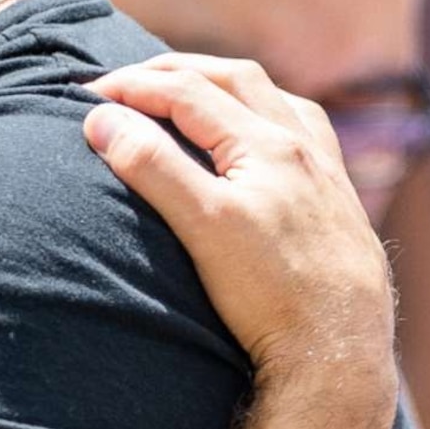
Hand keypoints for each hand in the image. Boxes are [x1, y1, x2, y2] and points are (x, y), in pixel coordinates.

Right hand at [85, 53, 394, 397]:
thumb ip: (153, 166)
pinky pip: (306, 135)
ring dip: (227, 88)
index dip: (134, 87)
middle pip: (235, 81)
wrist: (340, 356)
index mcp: (268, 144)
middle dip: (178, 72)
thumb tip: (103, 119)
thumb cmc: (273, 296)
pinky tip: (263, 139)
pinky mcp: (340, 206)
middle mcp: (304, 148)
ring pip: (275, 103)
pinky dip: (269, 118)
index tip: (89, 95)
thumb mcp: (203, 227)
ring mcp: (327, 175)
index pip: (188, 91)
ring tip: (191, 94)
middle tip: (130, 80)